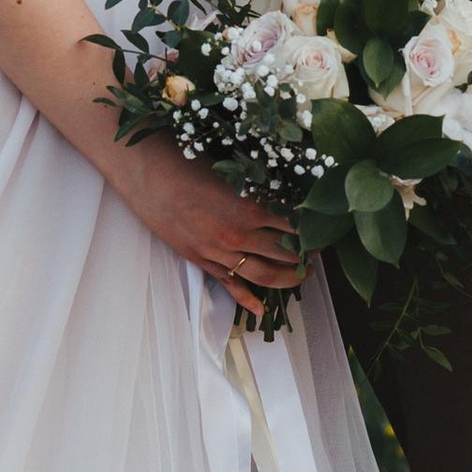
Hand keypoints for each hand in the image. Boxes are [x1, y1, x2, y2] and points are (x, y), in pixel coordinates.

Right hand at [115, 134, 308, 314]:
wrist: (147, 173)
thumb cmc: (188, 160)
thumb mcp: (231, 169)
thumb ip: (259, 185)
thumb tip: (285, 191)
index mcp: (250, 208)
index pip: (295, 226)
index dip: (313, 229)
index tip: (324, 227)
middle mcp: (238, 235)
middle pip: (285, 253)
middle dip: (306, 255)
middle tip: (320, 252)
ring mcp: (219, 252)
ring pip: (264, 274)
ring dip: (288, 277)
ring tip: (303, 275)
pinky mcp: (201, 260)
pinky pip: (229, 285)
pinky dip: (247, 299)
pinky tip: (261, 310)